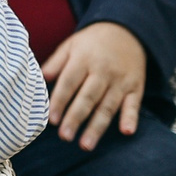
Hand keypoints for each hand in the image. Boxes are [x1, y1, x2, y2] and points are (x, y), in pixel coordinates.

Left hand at [42, 21, 149, 147]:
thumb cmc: (92, 42)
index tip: (51, 119)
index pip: (69, 82)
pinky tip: (126, 131)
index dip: (59, 101)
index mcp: (83, 59)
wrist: (127, 30)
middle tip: (65, 137)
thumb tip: (38, 78)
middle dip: (75, 118)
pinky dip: (131, 118)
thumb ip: (55, 63)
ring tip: (85, 145)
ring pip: (107, 106)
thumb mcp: (70, 45)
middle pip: (87, 98)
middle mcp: (102, 71)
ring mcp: (121, 80)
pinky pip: (134, 104)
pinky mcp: (136, 87)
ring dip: (97, 127)